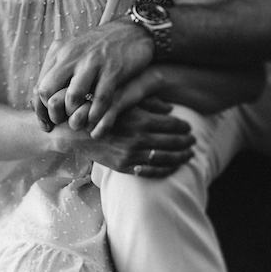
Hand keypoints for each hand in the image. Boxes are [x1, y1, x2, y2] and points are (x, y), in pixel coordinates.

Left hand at [34, 20, 153, 131]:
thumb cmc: (101, 47)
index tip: (47, 123)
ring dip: (75, 115)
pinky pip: (100, 99)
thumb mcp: (75, 50)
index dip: (40, 110)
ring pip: (72, 97)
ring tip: (80, 122)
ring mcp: (92, 62)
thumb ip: (59, 69)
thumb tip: (41, 95)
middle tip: (62, 122)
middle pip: (48, 91)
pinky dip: (96, 114)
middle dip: (53, 113)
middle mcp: (72, 55)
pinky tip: (97, 119)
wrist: (133, 30)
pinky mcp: (113, 70)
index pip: (40, 86)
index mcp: (60, 52)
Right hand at [54, 102, 193, 177]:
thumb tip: (171, 108)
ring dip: (181, 157)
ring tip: (189, 155)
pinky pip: (151, 171)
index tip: (190, 127)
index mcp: (141, 120)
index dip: (184, 127)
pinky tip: (174, 167)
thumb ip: (150, 103)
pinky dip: (166, 170)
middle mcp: (139, 139)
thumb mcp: (125, 100)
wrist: (76, 131)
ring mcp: (132, 155)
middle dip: (187, 142)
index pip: (173, 125)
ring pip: (165, 159)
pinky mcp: (125, 167)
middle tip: (194, 141)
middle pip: (173, 142)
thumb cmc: (102, 110)